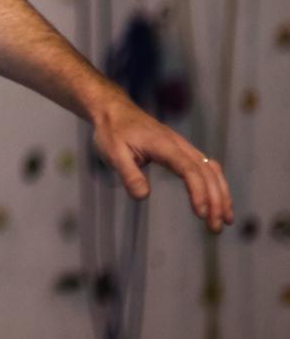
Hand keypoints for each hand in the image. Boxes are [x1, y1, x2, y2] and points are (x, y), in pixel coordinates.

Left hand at [90, 95, 235, 231]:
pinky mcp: (182, 151)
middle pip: (207, 172)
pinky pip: (207, 167)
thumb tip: (144, 196)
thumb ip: (128, 174)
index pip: (189, 169)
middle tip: (215, 228)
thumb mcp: (112, 153)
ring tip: (226, 221)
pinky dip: (217, 185)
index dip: (198, 191)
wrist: (113, 110)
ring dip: (222, 194)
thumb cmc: (112, 132)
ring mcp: (183, 146)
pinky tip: (219, 202)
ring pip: (212, 170)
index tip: (201, 213)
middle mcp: (179, 144)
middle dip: (216, 200)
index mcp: (163, 145)